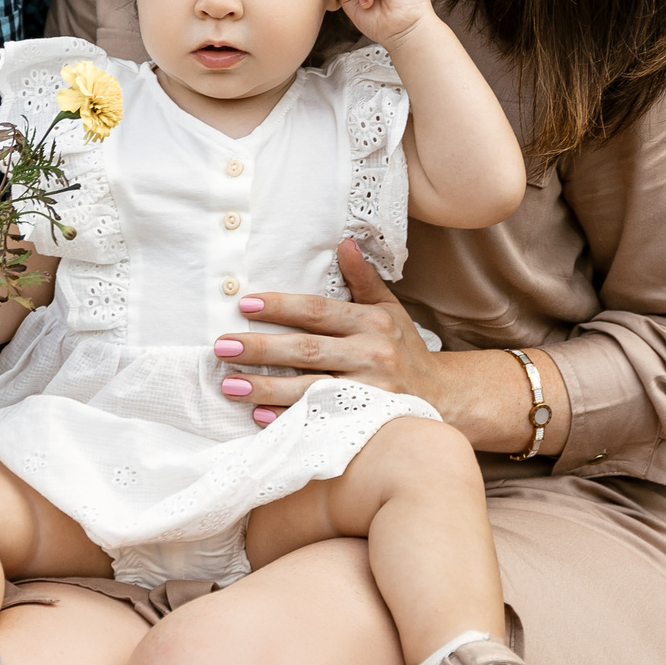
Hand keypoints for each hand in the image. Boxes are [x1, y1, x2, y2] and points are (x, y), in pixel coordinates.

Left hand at [212, 238, 442, 425]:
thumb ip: (363, 280)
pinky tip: (258, 416)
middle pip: (306, 350)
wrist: (443, 397)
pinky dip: (289, 420)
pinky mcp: (366, 421)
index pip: (317, 311)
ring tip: (230, 384)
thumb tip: (343, 243)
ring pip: (308, 388)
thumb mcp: (389, 310)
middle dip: (261, 348)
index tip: (244, 304)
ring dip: (266, 387)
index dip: (280, 307)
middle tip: (222, 346)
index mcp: (372, 323)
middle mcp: (372, 355)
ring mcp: (370, 392)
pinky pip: (320, 420)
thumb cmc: (404, 349)